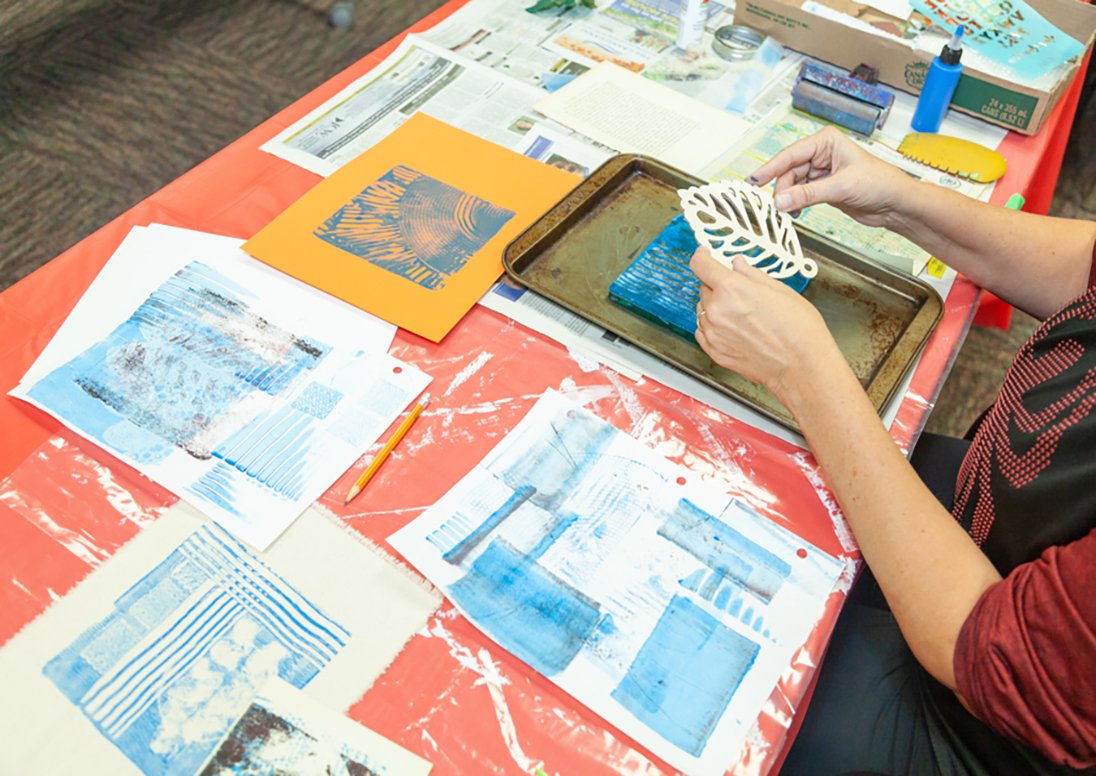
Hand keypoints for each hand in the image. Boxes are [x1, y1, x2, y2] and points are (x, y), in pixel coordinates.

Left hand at [691, 247, 839, 403]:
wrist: (802, 366)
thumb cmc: (799, 330)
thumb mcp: (780, 290)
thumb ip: (752, 275)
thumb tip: (739, 265)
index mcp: (732, 289)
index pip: (701, 264)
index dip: (702, 256)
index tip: (705, 255)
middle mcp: (717, 310)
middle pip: (703, 287)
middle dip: (717, 285)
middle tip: (739, 291)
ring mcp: (713, 333)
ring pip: (702, 310)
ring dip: (714, 307)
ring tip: (741, 314)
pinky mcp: (715, 352)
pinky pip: (703, 332)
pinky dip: (712, 326)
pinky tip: (733, 328)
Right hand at [748, 127, 914, 228]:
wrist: (896, 204)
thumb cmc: (880, 183)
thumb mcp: (841, 187)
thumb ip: (808, 195)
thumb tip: (780, 201)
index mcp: (826, 142)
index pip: (790, 154)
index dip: (770, 168)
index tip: (754, 180)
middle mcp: (821, 154)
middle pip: (789, 171)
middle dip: (782, 189)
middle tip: (777, 206)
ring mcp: (821, 172)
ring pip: (792, 185)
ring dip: (789, 199)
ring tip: (789, 212)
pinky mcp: (823, 188)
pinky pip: (800, 195)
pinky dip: (796, 204)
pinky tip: (796, 212)